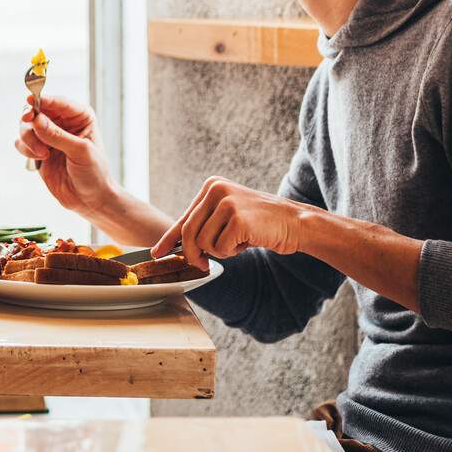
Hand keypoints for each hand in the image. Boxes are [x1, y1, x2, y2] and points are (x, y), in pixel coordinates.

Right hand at [15, 94, 121, 219]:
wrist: (90, 200)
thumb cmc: (94, 173)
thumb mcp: (80, 151)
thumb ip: (57, 135)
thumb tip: (36, 119)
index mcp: (79, 117)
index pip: (58, 102)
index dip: (43, 99)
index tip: (30, 100)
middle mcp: (62, 123)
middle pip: (36, 110)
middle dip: (30, 119)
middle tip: (30, 124)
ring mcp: (48, 136)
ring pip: (26, 126)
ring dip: (30, 139)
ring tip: (43, 154)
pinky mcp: (37, 150)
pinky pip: (22, 142)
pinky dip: (26, 149)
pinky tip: (40, 159)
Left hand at [154, 176, 306, 269]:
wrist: (295, 222)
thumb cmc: (260, 223)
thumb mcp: (228, 216)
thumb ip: (205, 224)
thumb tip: (178, 246)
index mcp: (211, 186)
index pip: (184, 217)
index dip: (169, 238)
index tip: (157, 253)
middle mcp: (216, 189)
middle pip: (189, 232)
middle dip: (193, 254)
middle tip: (203, 265)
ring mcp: (227, 203)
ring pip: (203, 243)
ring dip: (220, 252)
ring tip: (238, 241)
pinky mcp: (238, 218)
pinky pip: (221, 249)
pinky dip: (232, 252)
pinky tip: (248, 241)